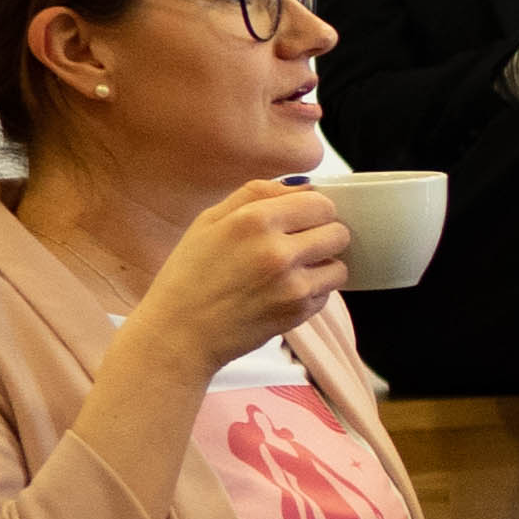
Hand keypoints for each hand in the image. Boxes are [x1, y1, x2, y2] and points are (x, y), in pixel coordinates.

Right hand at [132, 180, 352, 375]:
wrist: (179, 333)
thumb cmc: (189, 275)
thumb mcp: (209, 220)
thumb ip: (257, 194)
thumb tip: (304, 185)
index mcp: (254, 220)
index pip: (321, 203)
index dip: (315, 210)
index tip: (303, 219)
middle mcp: (278, 250)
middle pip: (338, 232)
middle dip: (323, 236)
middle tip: (299, 245)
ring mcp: (293, 284)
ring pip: (340, 265)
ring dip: (323, 266)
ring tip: (293, 271)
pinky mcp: (299, 312)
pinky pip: (328, 293)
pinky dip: (314, 291)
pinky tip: (284, 292)